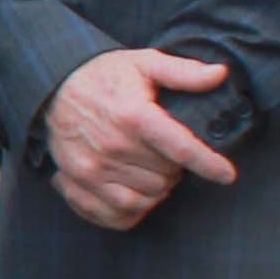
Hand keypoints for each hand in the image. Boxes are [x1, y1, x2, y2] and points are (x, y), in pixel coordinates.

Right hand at [46, 45, 236, 231]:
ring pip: (146, 199)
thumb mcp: (144, 63)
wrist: (52, 87)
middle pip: (167, 177)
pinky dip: (133, 211)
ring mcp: (92, 169)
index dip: (209, 164)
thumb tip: (221, 74)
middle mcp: (113, 145)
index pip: (182, 148)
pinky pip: (117, 215)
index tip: (227, 174)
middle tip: (165, 154)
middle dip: (174, 169)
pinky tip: (136, 193)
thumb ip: (184, 72)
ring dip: (157, 190)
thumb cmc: (104, 76)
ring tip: (151, 171)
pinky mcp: (77, 184)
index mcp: (133, 115)